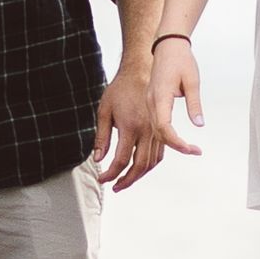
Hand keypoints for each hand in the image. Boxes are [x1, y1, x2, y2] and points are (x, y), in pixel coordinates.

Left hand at [91, 66, 163, 189]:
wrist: (140, 71)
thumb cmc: (120, 89)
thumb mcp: (104, 111)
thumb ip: (101, 137)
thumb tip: (98, 158)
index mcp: (130, 126)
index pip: (121, 160)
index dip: (111, 174)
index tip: (103, 179)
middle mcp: (146, 131)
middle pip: (139, 166)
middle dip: (126, 181)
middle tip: (115, 187)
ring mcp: (155, 131)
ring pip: (151, 163)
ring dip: (138, 176)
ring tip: (126, 181)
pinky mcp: (160, 129)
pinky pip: (158, 154)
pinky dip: (149, 165)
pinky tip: (140, 169)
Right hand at [148, 35, 204, 160]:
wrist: (168, 45)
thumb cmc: (180, 59)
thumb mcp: (192, 81)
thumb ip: (194, 104)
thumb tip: (199, 124)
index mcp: (160, 96)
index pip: (164, 126)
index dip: (176, 141)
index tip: (189, 148)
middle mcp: (151, 102)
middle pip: (159, 133)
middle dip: (176, 146)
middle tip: (195, 151)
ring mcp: (150, 103)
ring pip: (156, 131)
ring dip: (171, 142)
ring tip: (189, 148)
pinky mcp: (153, 103)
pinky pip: (156, 124)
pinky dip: (166, 135)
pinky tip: (178, 140)